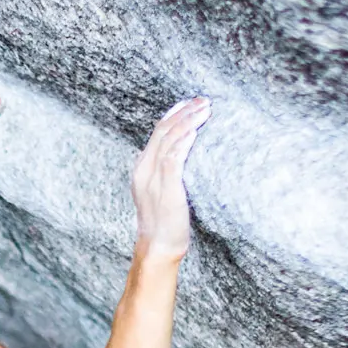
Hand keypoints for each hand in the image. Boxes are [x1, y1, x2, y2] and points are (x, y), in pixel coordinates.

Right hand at [132, 96, 210, 261]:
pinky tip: (195, 132)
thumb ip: (170, 171)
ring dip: (188, 122)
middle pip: (163, 131)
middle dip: (184, 112)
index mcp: (142, 168)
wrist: (158, 247)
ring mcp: (153, 179)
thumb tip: (188, 154)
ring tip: (204, 110)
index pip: (157, 132)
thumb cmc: (164, 221)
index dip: (175, 113)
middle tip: (204, 101)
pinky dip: (183, 144)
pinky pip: (172, 161)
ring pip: (168, 141)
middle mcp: (144, 170)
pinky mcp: (166, 190)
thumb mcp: (162, 190)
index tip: (191, 102)